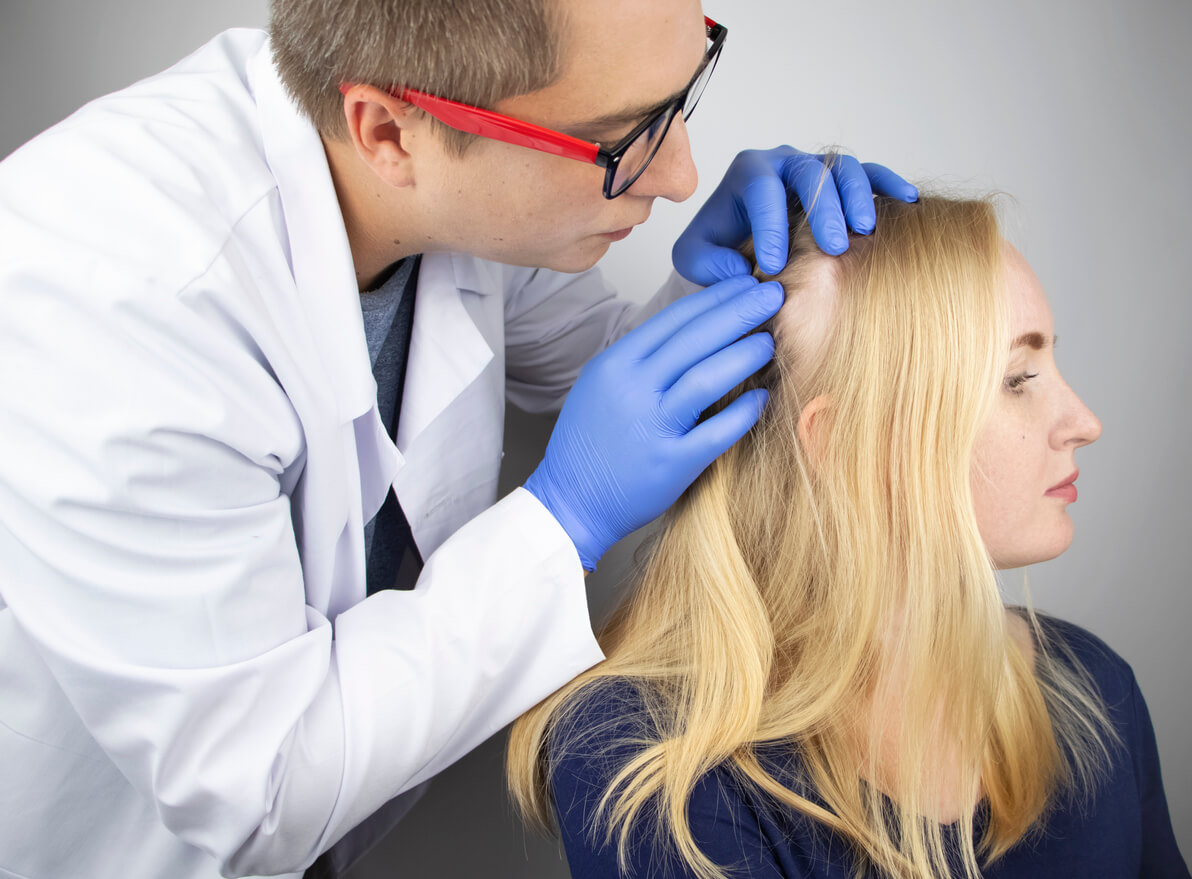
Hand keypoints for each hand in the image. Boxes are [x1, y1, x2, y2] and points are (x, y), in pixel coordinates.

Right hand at [525, 276, 782, 570]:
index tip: (746, 284)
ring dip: (744, 355)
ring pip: (706, 378)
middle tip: (774, 296)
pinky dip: (744, 412)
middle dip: (740, 312)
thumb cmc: (591, 444)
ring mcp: (650, 427)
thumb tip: (696, 329)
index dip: (715, 298)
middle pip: (695, 339)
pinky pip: (716, 432)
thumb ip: (644, 358)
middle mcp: (631, 390)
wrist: (570, 502)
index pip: (674, 318)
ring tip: (770, 342)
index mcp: (615, 365)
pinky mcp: (670, 464)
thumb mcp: (603, 386)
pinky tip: (764, 398)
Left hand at [672, 146, 918, 284]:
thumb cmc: (717, 249)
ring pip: (843, 168)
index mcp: (747, 173)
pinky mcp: (842, 183)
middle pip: (810, 172)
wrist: (738, 245)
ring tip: (866, 230)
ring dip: (857, 196)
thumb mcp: (694, 258)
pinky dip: (888, 185)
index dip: (770, 225)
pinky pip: (870, 174)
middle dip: (823, 208)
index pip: (762, 190)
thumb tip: (743, 273)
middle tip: (833, 247)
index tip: (775, 266)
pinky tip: (907, 201)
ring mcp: (818, 169)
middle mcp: (784, 163)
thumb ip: (707, 264)